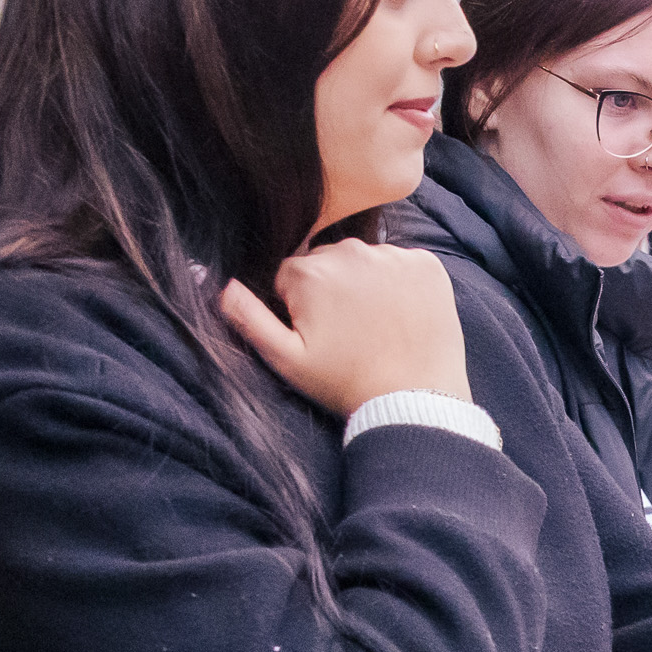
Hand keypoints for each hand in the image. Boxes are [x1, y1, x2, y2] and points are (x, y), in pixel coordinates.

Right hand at [221, 240, 468, 415]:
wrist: (416, 399)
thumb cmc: (346, 383)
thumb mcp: (287, 359)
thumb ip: (249, 318)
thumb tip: (224, 286)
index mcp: (310, 273)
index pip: (290, 277)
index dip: (299, 307)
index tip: (319, 334)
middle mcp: (351, 252)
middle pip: (326, 262)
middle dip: (330, 290)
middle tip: (348, 332)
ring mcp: (393, 256)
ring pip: (364, 260)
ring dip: (365, 283)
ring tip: (376, 326)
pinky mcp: (427, 264)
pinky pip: (402, 262)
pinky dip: (400, 282)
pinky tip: (401, 314)